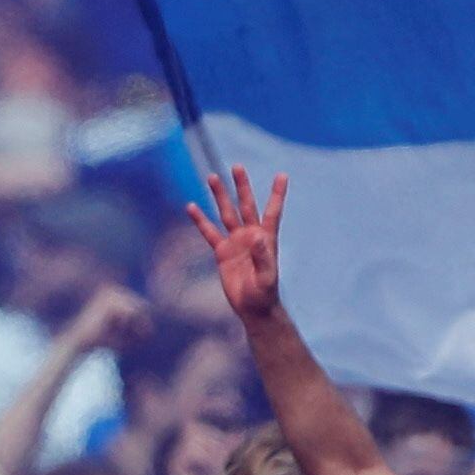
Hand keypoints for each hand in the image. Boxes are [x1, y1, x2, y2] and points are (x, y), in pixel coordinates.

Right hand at [190, 164, 290, 328]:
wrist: (252, 307)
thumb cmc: (264, 293)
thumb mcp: (267, 276)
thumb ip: (262, 255)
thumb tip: (256, 236)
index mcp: (266, 238)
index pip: (272, 211)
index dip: (277, 194)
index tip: (282, 175)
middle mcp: (251, 235)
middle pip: (246, 205)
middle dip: (242, 186)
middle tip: (237, 167)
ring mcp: (236, 242)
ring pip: (226, 213)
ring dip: (220, 196)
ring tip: (212, 178)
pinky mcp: (222, 252)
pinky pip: (209, 233)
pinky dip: (200, 221)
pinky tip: (191, 207)